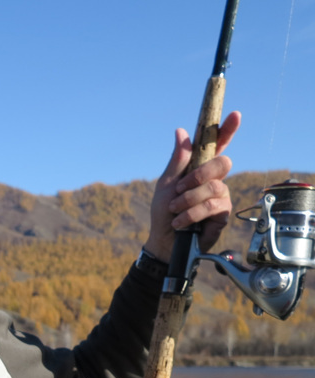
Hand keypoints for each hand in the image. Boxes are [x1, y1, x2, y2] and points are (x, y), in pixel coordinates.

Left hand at [144, 111, 240, 258]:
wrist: (163, 242)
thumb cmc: (164, 213)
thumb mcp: (166, 184)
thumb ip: (177, 161)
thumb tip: (181, 131)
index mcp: (200, 169)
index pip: (217, 146)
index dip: (227, 130)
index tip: (235, 114)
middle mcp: (214, 180)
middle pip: (223, 163)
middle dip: (199, 175)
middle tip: (179, 189)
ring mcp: (220, 197)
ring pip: (214, 187)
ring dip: (188, 199)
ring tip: (174, 210)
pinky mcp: (222, 215)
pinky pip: (212, 206)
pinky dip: (192, 213)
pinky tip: (180, 222)